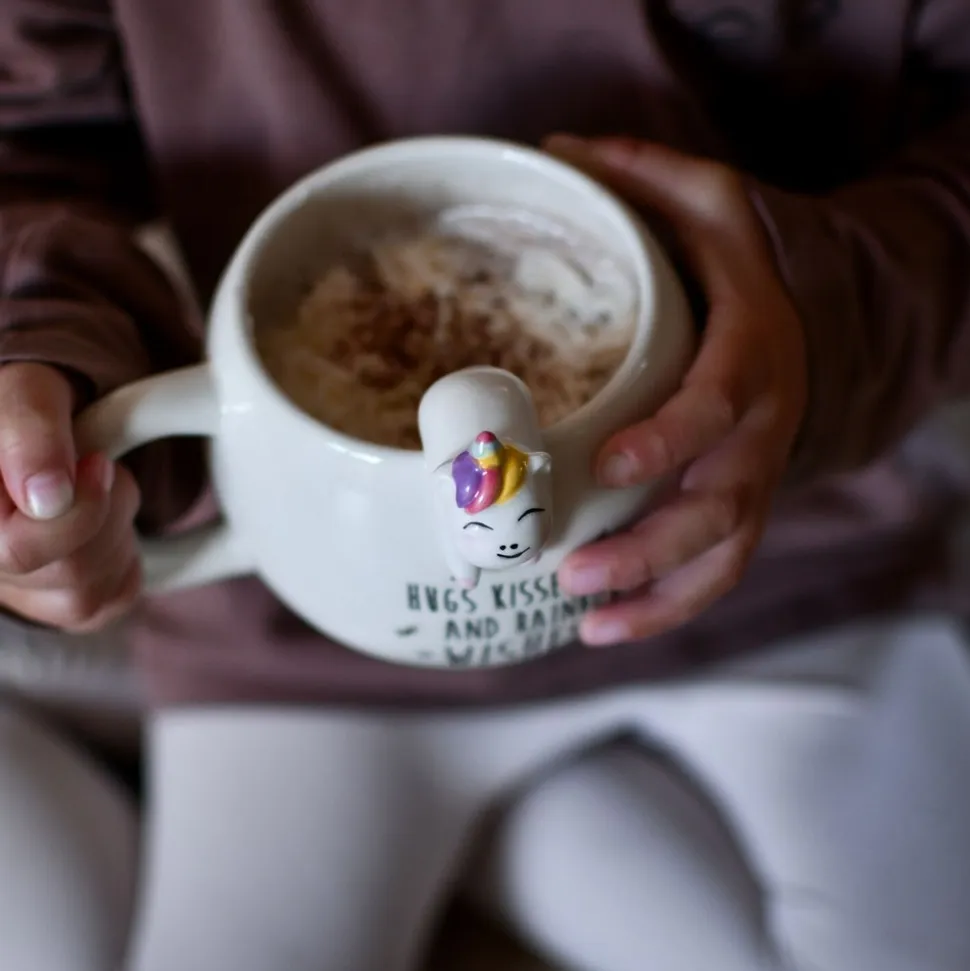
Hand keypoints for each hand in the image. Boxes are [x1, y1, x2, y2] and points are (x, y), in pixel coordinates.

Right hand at [0, 363, 140, 630]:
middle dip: (105, 509)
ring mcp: (13, 595)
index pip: (18, 549)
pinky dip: (124, 556)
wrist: (36, 429)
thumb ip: (29, 430)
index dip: (77, 509)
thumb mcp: (27, 392)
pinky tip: (100, 521)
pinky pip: (112, 598)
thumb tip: (46, 496)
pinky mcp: (56, 607)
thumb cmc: (26, 410)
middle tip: (97, 464)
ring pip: (88, 593)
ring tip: (92, 487)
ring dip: (116, 529)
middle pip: (69, 572)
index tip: (95, 461)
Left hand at [547, 135, 806, 646]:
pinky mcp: (738, 510)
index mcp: (751, 355)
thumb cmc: (744, 273)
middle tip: (574, 572)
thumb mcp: (714, 207)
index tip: (608, 462)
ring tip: (586, 621)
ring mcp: (752, 479)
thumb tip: (558, 151)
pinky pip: (714, 572)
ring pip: (721, 556)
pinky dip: (665, 608)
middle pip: (719, 504)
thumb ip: (649, 178)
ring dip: (656, 595)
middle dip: (650, 545)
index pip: (719, 402)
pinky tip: (605, 626)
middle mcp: (759, 430)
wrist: (810, 328)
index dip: (671, 437)